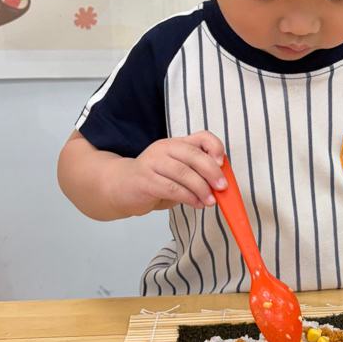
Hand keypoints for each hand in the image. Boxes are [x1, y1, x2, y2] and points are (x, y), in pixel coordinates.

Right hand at [108, 131, 226, 216]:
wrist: (120, 187)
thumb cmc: (154, 180)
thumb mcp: (177, 171)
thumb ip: (196, 172)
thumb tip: (220, 183)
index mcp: (175, 143)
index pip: (202, 137)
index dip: (216, 148)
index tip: (222, 164)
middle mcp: (164, 149)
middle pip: (195, 155)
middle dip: (212, 172)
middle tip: (222, 187)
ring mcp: (152, 163)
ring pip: (184, 174)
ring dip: (202, 189)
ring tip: (210, 201)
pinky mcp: (145, 180)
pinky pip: (173, 189)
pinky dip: (189, 198)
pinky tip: (196, 204)